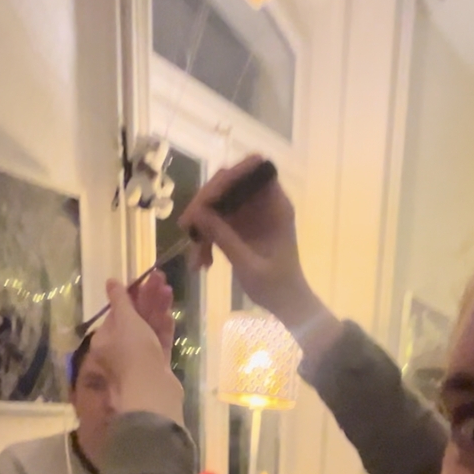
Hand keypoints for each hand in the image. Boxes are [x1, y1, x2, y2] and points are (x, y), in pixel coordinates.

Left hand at [91, 279, 183, 423]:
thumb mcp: (125, 321)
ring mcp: (139, 359)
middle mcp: (119, 349)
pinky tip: (170, 313)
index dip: (130, 294)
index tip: (143, 279)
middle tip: (160, 277)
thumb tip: (110, 281)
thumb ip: (120, 300)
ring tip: (168, 289)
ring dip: (157, 309)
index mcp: (105, 339)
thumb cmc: (133, 353)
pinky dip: (163, 328)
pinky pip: (159, 343)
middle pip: (134, 319)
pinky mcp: (157, 367)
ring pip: (149, 329)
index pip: (116, 312)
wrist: (152, 392)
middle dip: (147, 298)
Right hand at [179, 156, 325, 330]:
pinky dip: (205, 240)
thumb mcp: (249, 265)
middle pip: (228, 182)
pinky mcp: (237, 226)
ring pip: (216, 202)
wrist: (286, 304)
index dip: (231, 176)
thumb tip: (197, 213)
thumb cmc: (277, 286)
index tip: (208, 199)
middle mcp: (261, 202)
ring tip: (196, 258)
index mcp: (275, 204)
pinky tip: (201, 264)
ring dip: (200, 225)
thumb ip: (225, 237)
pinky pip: (214, 221)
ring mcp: (248, 213)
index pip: (255, 169)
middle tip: (188, 226)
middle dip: (204, 202)